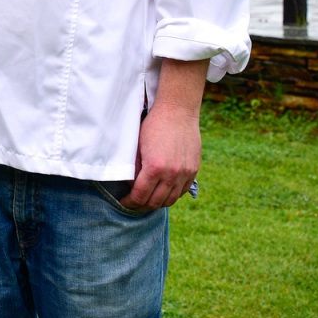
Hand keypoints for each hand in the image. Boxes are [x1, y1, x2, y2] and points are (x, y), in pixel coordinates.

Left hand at [124, 59, 205, 210]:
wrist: (177, 111)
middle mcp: (171, 174)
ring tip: (148, 200)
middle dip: (142, 206)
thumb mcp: (137, 145)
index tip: (124, 201)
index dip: (130, 202)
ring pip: (170, 200)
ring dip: (158, 203)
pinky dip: (172, 195)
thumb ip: (134, 168)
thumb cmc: (154, 125)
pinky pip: (182, 191)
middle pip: (155, 202)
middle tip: (134, 204)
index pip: (140, 195)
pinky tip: (163, 192)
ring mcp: (185, 173)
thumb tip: (131, 186)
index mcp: (154, 168)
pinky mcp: (193, 170)